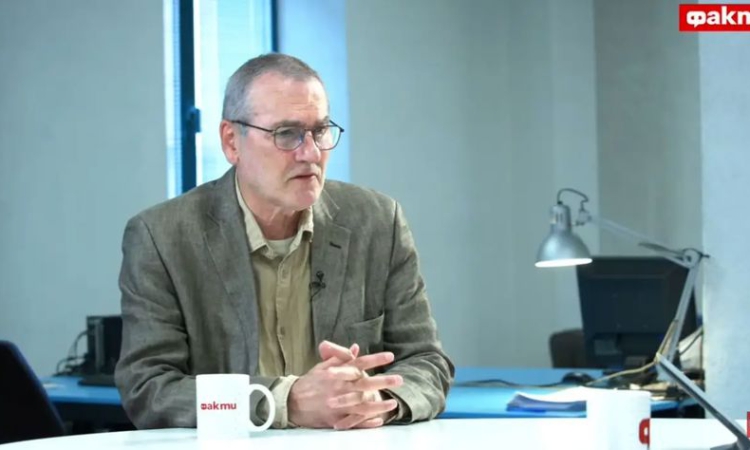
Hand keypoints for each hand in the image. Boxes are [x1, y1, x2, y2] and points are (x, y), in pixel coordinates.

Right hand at [288, 341, 402, 428]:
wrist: (292, 402)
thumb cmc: (310, 382)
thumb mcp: (323, 366)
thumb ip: (340, 357)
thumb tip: (356, 348)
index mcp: (337, 373)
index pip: (359, 363)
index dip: (375, 359)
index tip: (390, 356)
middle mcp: (339, 388)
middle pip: (364, 384)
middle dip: (383, 381)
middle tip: (399, 379)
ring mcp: (338, 405)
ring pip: (362, 406)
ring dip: (378, 405)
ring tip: (393, 403)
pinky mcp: (335, 419)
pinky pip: (354, 422)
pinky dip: (366, 422)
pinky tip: (379, 421)